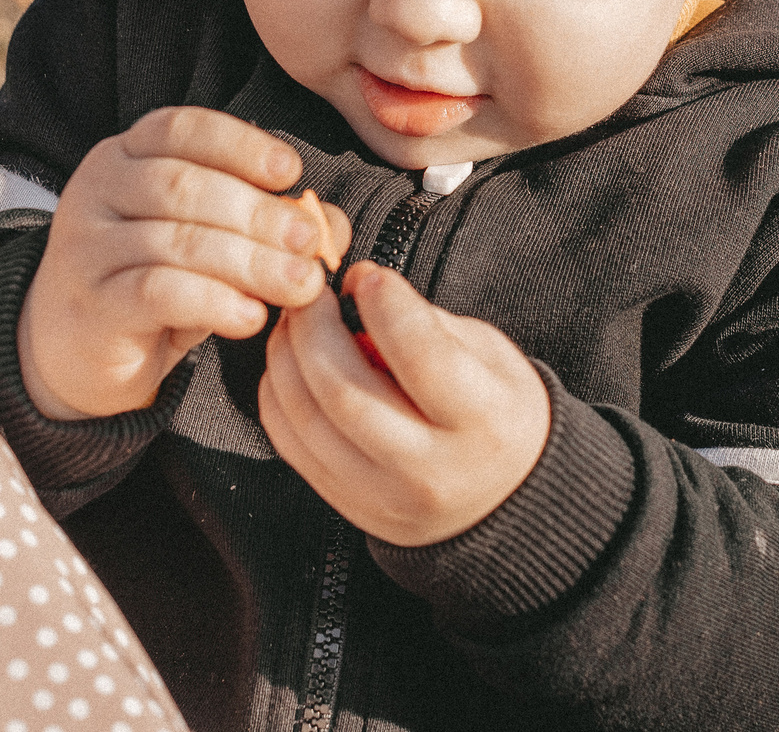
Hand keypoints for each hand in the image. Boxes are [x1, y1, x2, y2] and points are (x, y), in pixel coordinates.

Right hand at [18, 106, 349, 420]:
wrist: (78, 347)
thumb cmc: (156, 278)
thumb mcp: (210, 239)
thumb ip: (265, 221)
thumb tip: (328, 224)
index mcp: (128, 153)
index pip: (183, 129)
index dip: (241, 146)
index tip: (291, 173)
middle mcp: (99, 187)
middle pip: (184, 187)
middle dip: (257, 214)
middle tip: (308, 242)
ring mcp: (87, 244)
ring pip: (176, 241)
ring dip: (249, 263)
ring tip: (299, 285)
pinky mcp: (91, 302)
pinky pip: (156, 292)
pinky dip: (213, 302)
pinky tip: (251, 318)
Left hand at [259, 261, 549, 547]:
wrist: (501, 494)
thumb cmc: (494, 409)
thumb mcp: (488, 353)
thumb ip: (422, 319)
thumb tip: (356, 283)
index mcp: (483, 421)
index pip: (422, 358)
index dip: (385, 306)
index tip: (366, 274)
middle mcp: (430, 468)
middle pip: (346, 392)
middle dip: (313, 328)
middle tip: (310, 292)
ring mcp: (383, 495)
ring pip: (307, 420)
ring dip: (285, 358)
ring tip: (294, 322)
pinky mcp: (348, 504)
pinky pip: (290, 444)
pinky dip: (278, 395)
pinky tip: (290, 365)